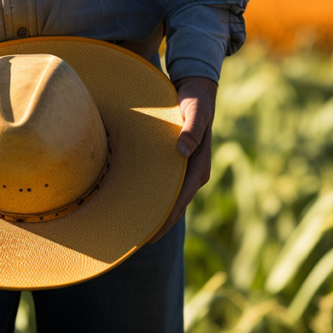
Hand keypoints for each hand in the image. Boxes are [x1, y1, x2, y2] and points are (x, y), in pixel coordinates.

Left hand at [150, 76, 217, 242]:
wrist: (198, 90)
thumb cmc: (195, 100)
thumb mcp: (194, 111)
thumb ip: (192, 129)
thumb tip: (182, 150)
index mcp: (198, 168)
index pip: (180, 202)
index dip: (165, 220)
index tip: (149, 236)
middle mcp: (194, 174)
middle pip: (174, 207)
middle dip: (157, 225)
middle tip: (134, 243)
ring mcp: (185, 171)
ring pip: (170, 200)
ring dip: (155, 215)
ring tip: (134, 231)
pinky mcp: (177, 164)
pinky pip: (166, 188)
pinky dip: (154, 199)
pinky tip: (139, 204)